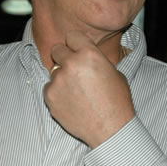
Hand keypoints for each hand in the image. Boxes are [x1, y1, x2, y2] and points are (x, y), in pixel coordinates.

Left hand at [44, 31, 134, 147]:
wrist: (111, 130)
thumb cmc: (117, 102)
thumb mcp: (114, 72)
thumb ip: (95, 60)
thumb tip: (85, 56)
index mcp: (89, 54)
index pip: (71, 36)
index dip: (75, 44)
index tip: (76, 51)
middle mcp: (71, 64)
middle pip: (56, 50)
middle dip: (64, 58)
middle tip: (73, 71)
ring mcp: (58, 80)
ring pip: (53, 72)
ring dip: (62, 78)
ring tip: (77, 93)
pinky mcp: (49, 96)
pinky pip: (49, 88)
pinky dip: (57, 94)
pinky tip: (71, 102)